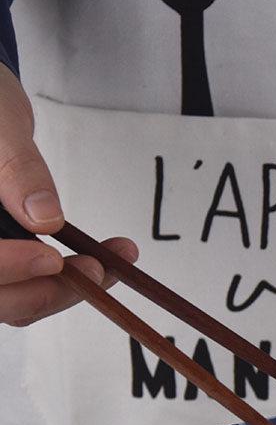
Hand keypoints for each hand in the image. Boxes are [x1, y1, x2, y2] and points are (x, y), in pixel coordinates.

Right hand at [0, 64, 137, 325]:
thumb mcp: (0, 123)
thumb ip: (17, 169)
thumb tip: (44, 219)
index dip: (6, 267)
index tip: (51, 258)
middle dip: (49, 289)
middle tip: (101, 268)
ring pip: (13, 301)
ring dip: (67, 290)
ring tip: (115, 261)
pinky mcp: (1, 263)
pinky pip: (28, 287)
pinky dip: (67, 281)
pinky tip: (103, 260)